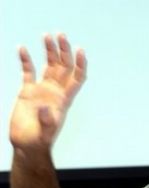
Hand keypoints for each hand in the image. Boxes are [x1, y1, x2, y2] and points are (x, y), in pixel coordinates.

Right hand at [9, 34, 86, 153]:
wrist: (27, 146)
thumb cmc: (39, 142)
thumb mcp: (45, 133)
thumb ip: (48, 121)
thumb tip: (46, 108)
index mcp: (64, 99)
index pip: (77, 77)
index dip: (80, 64)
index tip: (79, 49)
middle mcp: (55, 91)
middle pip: (63, 66)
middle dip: (64, 51)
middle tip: (60, 35)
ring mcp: (42, 90)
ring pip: (49, 65)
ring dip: (49, 51)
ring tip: (46, 35)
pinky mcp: (27, 91)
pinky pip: (28, 71)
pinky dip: (26, 60)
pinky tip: (22, 48)